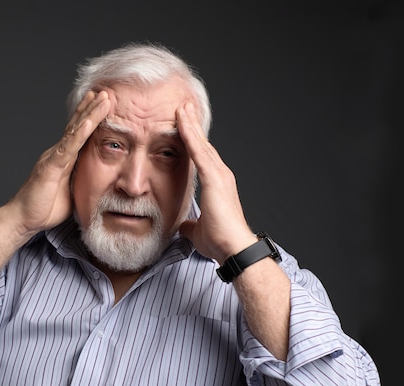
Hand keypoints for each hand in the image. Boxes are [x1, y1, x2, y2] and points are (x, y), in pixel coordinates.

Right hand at [8, 90, 109, 235]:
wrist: (24, 219)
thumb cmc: (45, 208)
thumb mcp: (71, 192)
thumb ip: (81, 181)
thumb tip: (99, 180)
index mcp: (63, 159)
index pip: (79, 133)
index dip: (90, 117)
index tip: (103, 102)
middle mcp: (58, 153)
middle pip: (77, 125)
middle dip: (92, 108)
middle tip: (106, 91)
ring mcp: (53, 157)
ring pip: (75, 131)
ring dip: (90, 114)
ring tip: (102, 98)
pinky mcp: (50, 166)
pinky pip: (67, 148)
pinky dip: (79, 134)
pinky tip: (88, 122)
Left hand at [176, 102, 256, 263]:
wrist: (233, 248)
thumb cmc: (220, 242)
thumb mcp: (198, 231)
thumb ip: (191, 224)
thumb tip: (184, 226)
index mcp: (217, 184)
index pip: (202, 157)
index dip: (193, 141)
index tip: (184, 126)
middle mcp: (221, 175)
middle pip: (203, 144)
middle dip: (192, 125)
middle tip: (184, 107)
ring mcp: (219, 175)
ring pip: (201, 143)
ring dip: (190, 124)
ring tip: (182, 107)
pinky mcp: (215, 178)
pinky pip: (198, 151)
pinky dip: (189, 135)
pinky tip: (182, 121)